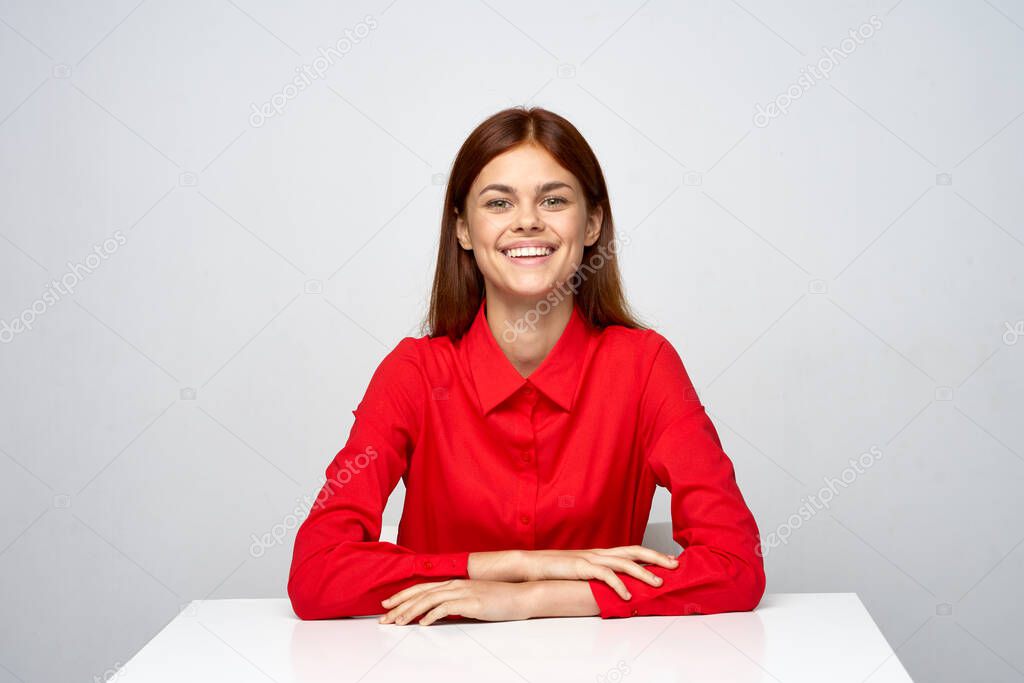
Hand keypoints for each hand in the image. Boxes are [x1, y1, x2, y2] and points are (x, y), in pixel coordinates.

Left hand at [379, 579, 533, 625]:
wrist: (520, 595)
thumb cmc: (498, 599)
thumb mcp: (472, 599)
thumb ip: (454, 603)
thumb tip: (438, 613)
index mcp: (453, 583)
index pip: (421, 588)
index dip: (402, 596)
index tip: (387, 605)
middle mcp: (454, 584)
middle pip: (420, 593)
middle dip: (399, 605)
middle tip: (384, 618)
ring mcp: (462, 592)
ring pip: (428, 600)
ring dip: (410, 611)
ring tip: (398, 621)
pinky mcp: (471, 602)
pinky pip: (446, 608)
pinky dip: (431, 615)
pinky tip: (423, 623)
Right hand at [469, 546, 678, 600]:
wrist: (533, 566)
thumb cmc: (558, 570)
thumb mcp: (584, 571)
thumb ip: (600, 574)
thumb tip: (618, 585)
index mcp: (602, 553)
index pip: (633, 550)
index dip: (653, 554)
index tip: (670, 560)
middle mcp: (601, 553)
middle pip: (635, 551)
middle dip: (657, 558)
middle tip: (675, 566)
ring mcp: (592, 558)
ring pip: (624, 563)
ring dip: (644, 574)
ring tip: (658, 584)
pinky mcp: (582, 567)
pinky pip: (605, 576)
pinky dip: (619, 586)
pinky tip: (628, 596)